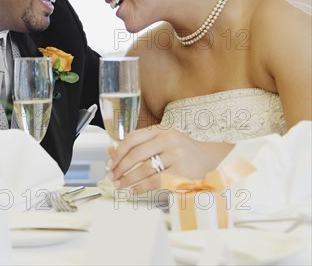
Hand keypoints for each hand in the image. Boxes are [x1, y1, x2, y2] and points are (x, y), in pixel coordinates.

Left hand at [105, 125, 234, 193]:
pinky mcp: (181, 173)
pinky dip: (141, 188)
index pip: (133, 138)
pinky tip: (134, 191)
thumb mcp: (162, 142)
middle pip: (136, 155)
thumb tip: (111, 153)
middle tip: (112, 177)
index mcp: (161, 131)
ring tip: (120, 186)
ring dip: (128, 180)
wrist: (210, 159)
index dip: (118, 152)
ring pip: (144, 170)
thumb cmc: (181, 151)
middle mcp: (168, 140)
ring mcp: (176, 156)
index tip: (110, 163)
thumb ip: (140, 146)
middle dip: (120, 168)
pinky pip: (155, 182)